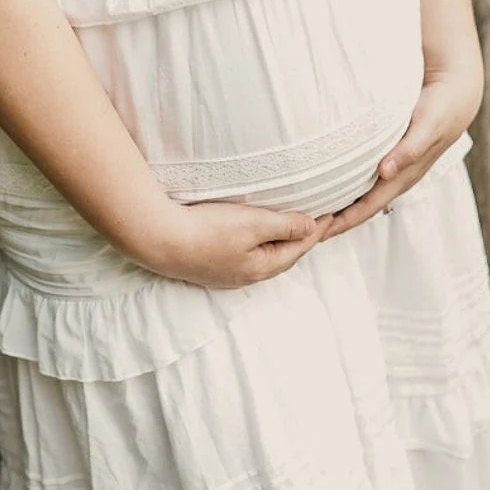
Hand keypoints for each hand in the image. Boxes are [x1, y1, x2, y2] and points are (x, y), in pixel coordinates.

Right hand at [136, 199, 336, 289]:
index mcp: (261, 268)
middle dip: (299, 239)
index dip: (315, 229)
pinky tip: (251, 236)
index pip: (298, 248)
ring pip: (261, 256)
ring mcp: (225, 273)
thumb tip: (312, 227)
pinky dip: (256, 244)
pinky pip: (243, 255)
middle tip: (315, 220)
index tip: (330, 212)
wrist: (159, 238)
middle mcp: (245, 276)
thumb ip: (285, 226)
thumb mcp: (254, 224)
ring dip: (277, 242)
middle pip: (281, 256)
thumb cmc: (207, 230)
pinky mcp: (208, 265)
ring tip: (287, 226)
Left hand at [318, 68, 480, 241]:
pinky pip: (363, 179)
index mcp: (403, 177)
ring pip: (360, 195)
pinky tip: (328, 183)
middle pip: (359, 208)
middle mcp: (396, 178)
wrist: (456, 95)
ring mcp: (393, 169)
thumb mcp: (427, 126)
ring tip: (310, 211)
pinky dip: (345, 186)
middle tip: (302, 229)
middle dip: (334, 221)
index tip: (316, 231)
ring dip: (337, 206)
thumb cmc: (440, 110)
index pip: (366, 208)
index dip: (341, 222)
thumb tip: (386, 172)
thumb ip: (409, 149)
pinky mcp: (389, 156)